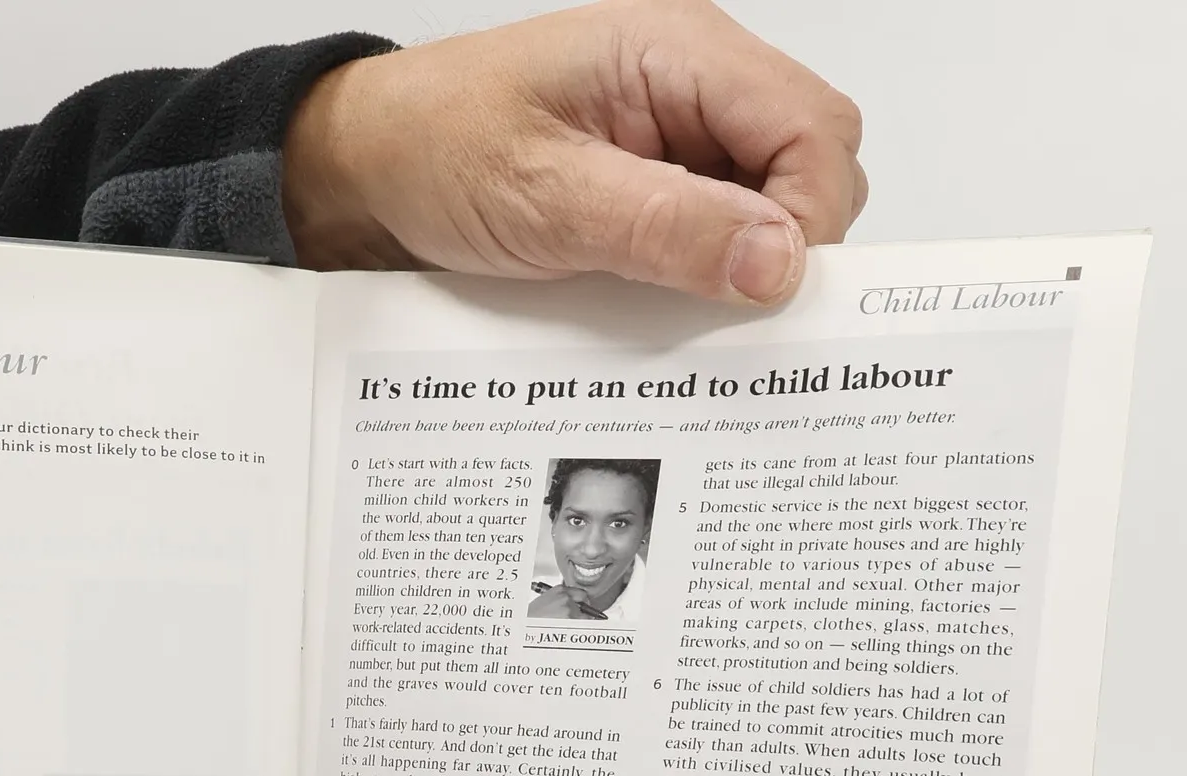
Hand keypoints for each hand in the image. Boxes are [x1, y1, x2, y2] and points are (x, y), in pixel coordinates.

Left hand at [284, 0, 864, 302]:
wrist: (372, 162)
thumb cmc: (437, 149)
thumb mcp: (546, 197)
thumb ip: (664, 226)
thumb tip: (777, 262)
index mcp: (681, 53)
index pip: (814, 127)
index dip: (810, 217)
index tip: (765, 293)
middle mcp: (698, 83)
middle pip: (814, 162)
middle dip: (788, 245)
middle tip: (726, 312)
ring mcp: (683, 133)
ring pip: (775, 203)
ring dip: (745, 265)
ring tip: (687, 312)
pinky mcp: (660, 181)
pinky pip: (720, 229)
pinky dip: (708, 275)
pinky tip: (669, 308)